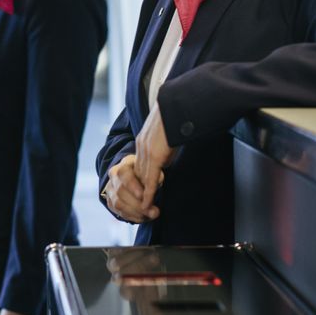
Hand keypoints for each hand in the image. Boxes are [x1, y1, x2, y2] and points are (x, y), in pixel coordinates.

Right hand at [102, 154, 160, 222]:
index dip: (133, 186)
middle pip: (120, 192)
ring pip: (118, 204)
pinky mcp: (110, 202)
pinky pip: (119, 212)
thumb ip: (154, 176)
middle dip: (138, 204)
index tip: (144, 196)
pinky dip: (132, 217)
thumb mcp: (151, 171)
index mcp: (123, 167)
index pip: (124, 175)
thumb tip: (158, 182)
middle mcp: (113, 178)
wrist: (134, 179)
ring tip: (150, 216)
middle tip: (154, 212)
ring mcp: (110, 190)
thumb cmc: (145, 174)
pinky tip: (143, 218)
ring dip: (135, 213)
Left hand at [133, 102, 177, 216]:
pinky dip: (149, 194)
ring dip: (145, 195)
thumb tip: (166, 156)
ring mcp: (146, 153)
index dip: (142, 178)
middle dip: (140, 190)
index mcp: (143, 140)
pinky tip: (148, 204)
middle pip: (139, 174)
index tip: (143, 189)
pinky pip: (150, 181)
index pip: (140, 164)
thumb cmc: (176, 114)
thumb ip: (164, 146)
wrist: (175, 105)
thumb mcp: (166, 132)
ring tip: (146, 209)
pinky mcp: (155, 158)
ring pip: (143, 180)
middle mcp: (141, 147)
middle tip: (143, 204)